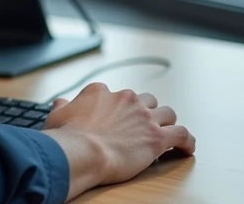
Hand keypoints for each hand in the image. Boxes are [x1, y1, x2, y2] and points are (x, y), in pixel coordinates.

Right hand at [41, 83, 194, 201]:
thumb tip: (61, 103)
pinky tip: (186, 147)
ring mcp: (143, 116)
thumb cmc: (68, 137)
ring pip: (167, 113)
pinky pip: (181, 134)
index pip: (114, 94)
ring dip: (167, 123)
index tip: (117, 119)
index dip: (118, 108)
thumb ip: (63, 107)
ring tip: (167, 134)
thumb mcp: (57, 116)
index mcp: (101, 92)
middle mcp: (125, 99)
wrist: (82, 152)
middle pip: (146, 99)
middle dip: (146, 111)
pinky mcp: (157, 137)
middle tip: (143, 126)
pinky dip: (186, 140)